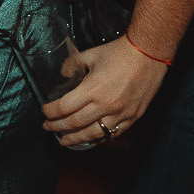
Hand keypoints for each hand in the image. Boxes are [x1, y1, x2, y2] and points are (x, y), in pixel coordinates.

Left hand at [41, 35, 167, 148]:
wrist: (149, 53)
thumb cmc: (120, 52)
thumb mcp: (91, 55)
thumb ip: (73, 64)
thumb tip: (63, 73)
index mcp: (92, 89)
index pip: (64, 107)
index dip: (51, 112)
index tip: (45, 111)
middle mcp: (105, 105)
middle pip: (75, 123)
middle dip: (58, 127)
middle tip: (48, 127)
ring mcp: (120, 114)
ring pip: (93, 134)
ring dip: (76, 139)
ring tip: (64, 141)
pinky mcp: (133, 117)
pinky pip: (113, 134)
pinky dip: (99, 138)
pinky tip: (90, 139)